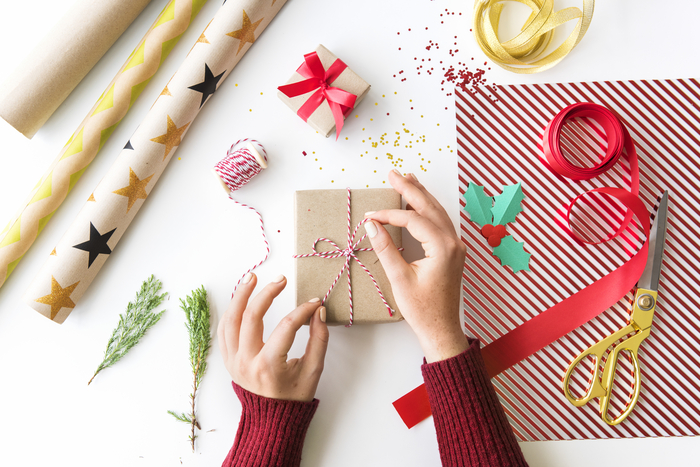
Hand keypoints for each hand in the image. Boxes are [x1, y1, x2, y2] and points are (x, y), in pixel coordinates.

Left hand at [217, 273, 328, 401]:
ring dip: (240, 296)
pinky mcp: (227, 359)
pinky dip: (231, 311)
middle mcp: (246, 363)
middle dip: (267, 293)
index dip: (303, 311)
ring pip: (230, 320)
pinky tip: (241, 298)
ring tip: (252, 277)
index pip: (286, 328)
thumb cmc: (294, 396)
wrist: (272, 419)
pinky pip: (224, 329)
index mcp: (269, 367)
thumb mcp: (313, 370)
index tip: (315, 302)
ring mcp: (233, 361)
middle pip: (251, 317)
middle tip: (280, 280)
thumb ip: (319, 339)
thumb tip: (318, 310)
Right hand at [364, 170, 467, 362]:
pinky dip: (428, 210)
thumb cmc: (422, 309)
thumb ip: (385, 248)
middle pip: (430, 207)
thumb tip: (372, 225)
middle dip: (410, 189)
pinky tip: (420, 202)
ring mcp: (455, 247)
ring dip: (421, 195)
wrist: (441, 330)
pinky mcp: (452, 252)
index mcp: (443, 248)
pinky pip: (440, 223)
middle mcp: (453, 243)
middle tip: (393, 173)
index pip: (413, 220)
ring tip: (407, 179)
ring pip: (437, 212)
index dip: (389, 214)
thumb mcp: (399, 278)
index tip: (369, 215)